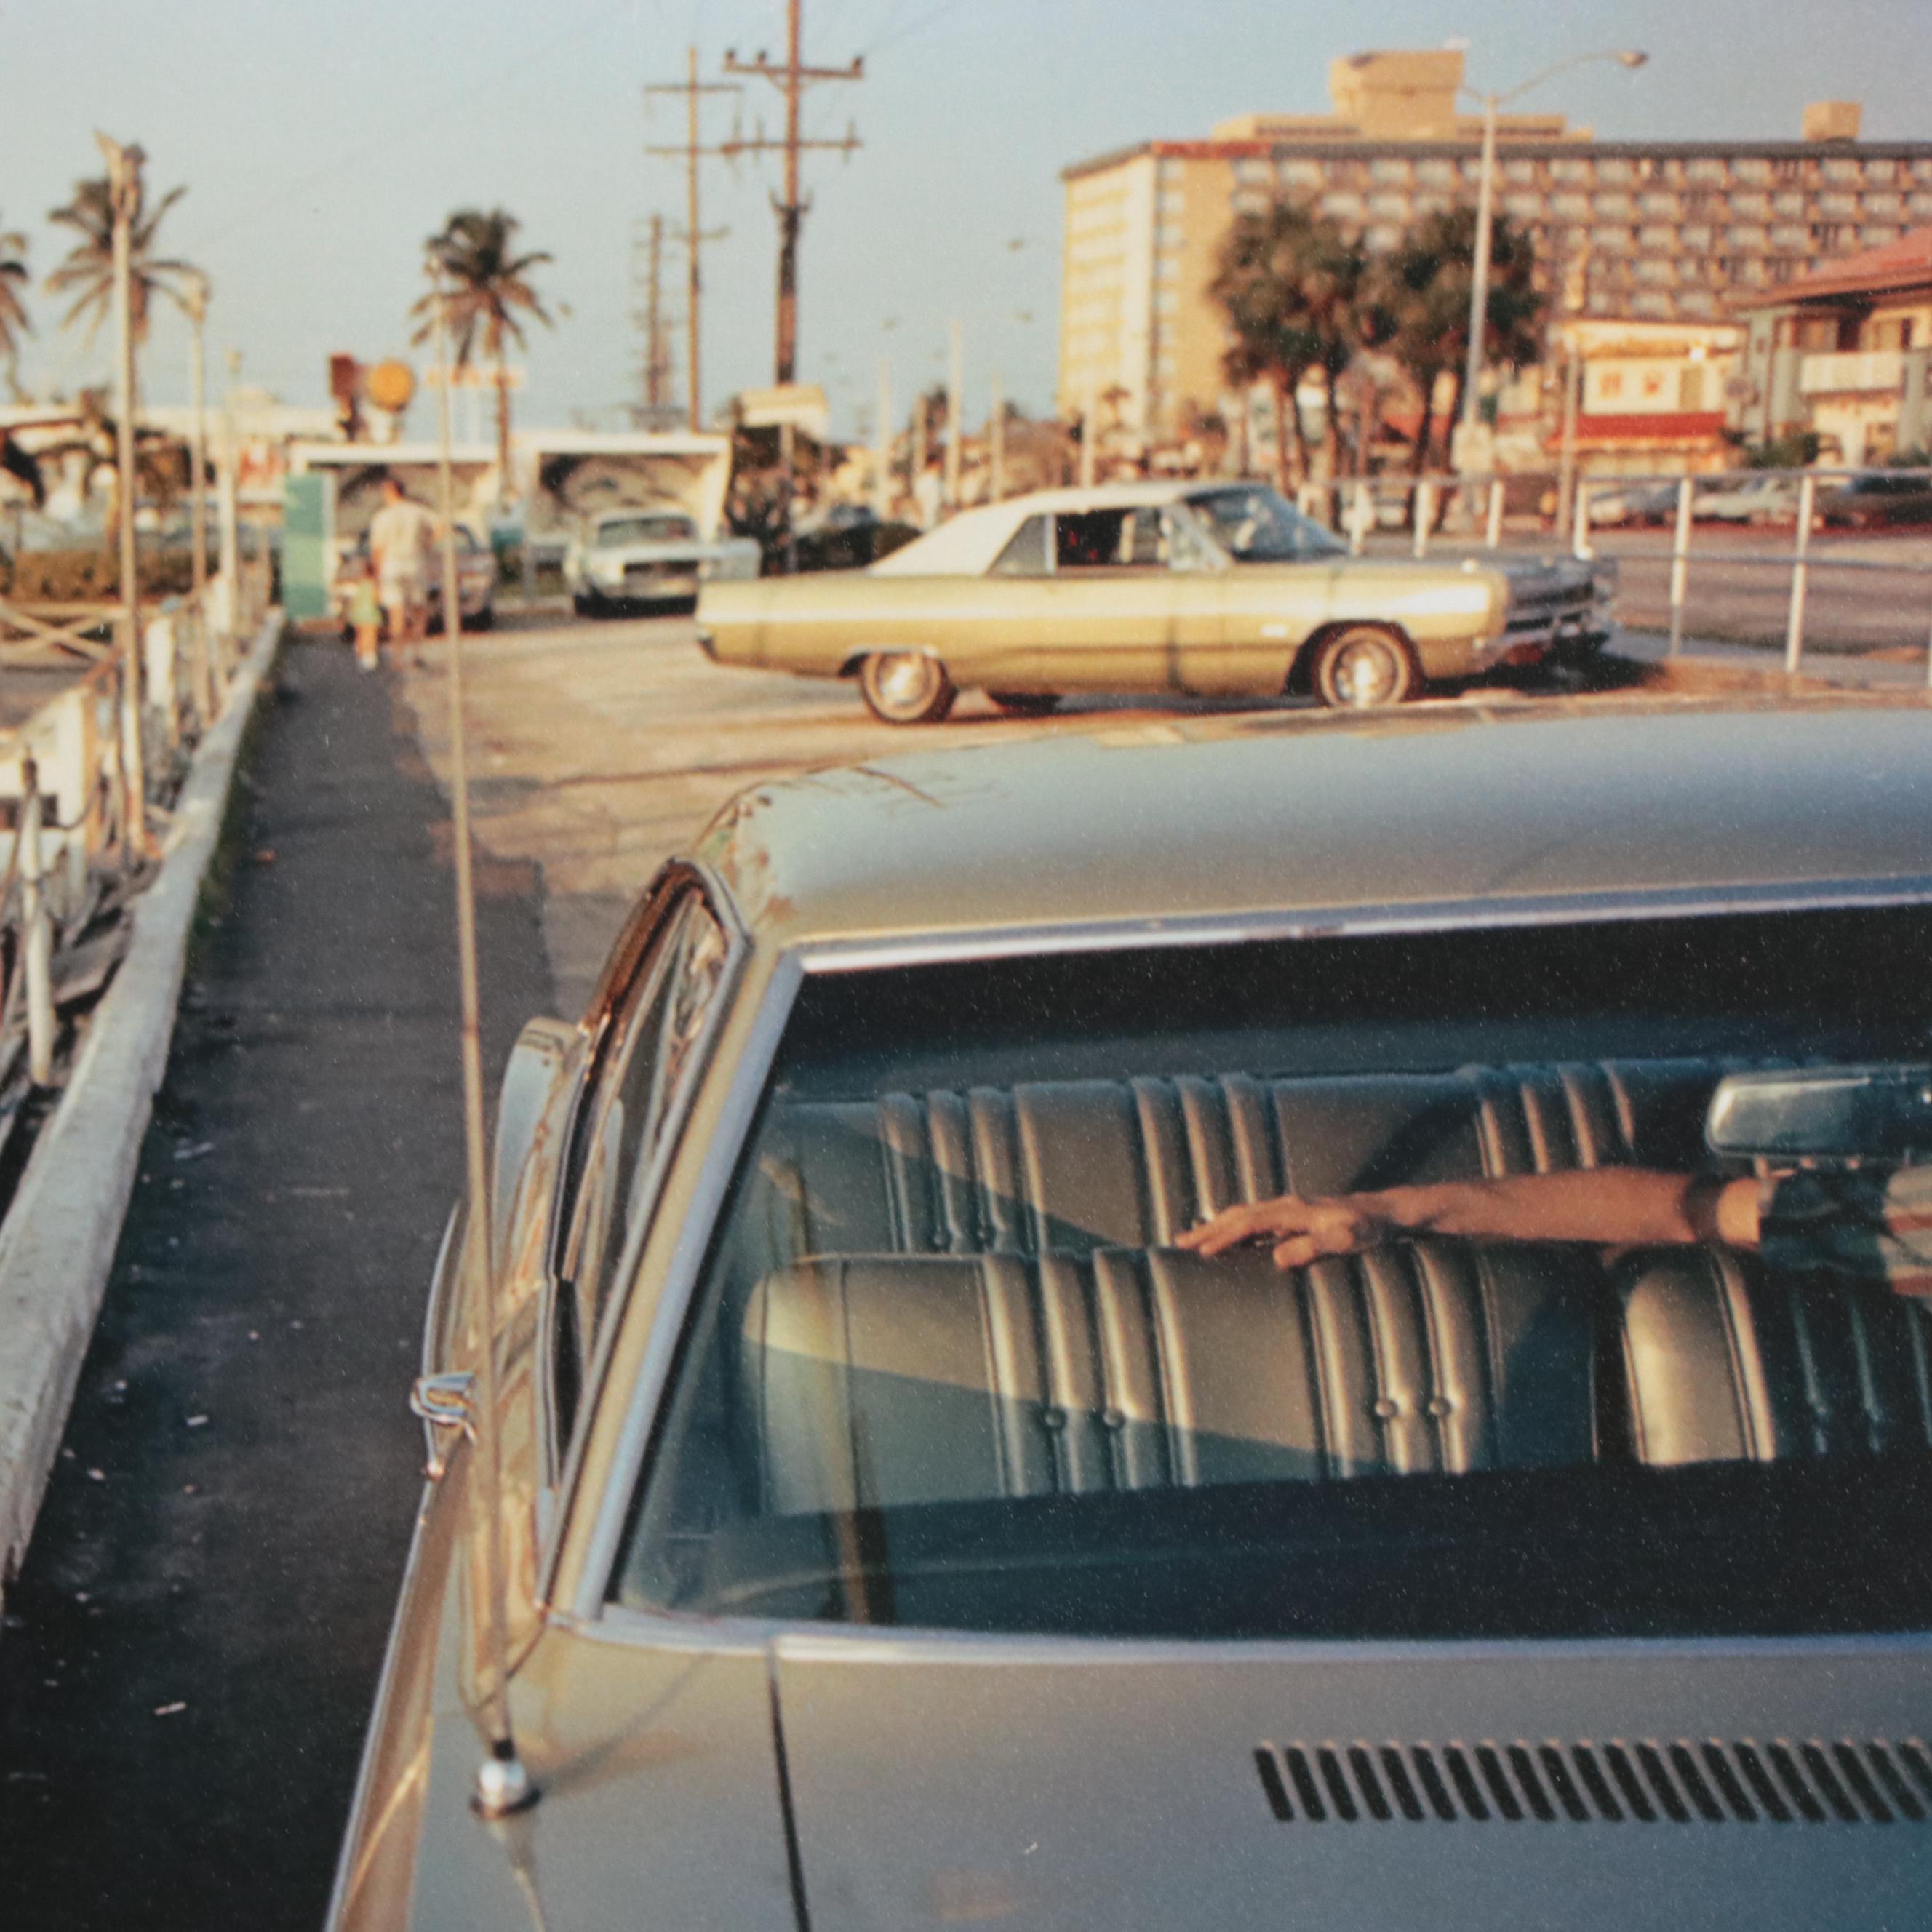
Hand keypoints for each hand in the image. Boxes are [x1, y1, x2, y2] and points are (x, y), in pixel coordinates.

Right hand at [1175, 1193, 1396, 1270]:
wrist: (1381, 1213)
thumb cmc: (1366, 1230)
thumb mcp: (1345, 1242)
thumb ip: (1313, 1248)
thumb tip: (1276, 1258)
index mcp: (1292, 1211)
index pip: (1248, 1223)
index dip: (1224, 1237)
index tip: (1201, 1251)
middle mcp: (1285, 1206)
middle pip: (1237, 1215)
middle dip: (1208, 1228)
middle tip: (1179, 1243)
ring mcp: (1287, 1209)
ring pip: (1242, 1215)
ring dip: (1216, 1225)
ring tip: (1192, 1239)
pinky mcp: (1291, 1216)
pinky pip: (1253, 1220)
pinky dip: (1233, 1227)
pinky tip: (1227, 1238)